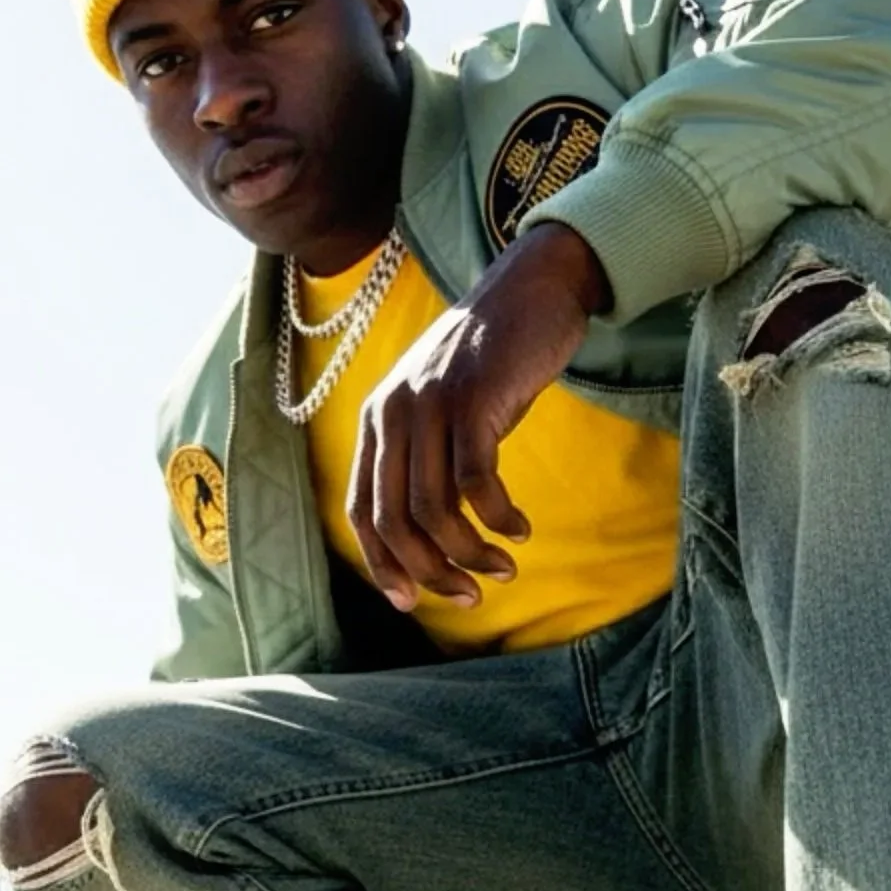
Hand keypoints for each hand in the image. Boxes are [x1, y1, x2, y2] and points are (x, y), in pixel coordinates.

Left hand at [347, 222, 610, 610]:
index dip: (384, 566)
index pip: (362, 513)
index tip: (415, 600)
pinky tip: (519, 528)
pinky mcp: (473, 401)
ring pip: (435, 511)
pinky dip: (498, 518)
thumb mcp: (441, 407)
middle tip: (471, 594)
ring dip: (470, 552)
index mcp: (376, 422)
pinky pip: (477, 483)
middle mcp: (392, 414)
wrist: (528, 290)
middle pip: (395, 521)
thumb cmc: (490, 360)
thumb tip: (432, 537)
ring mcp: (430, 406)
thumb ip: (426, 458)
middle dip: (431, 571)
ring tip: (502, 567)